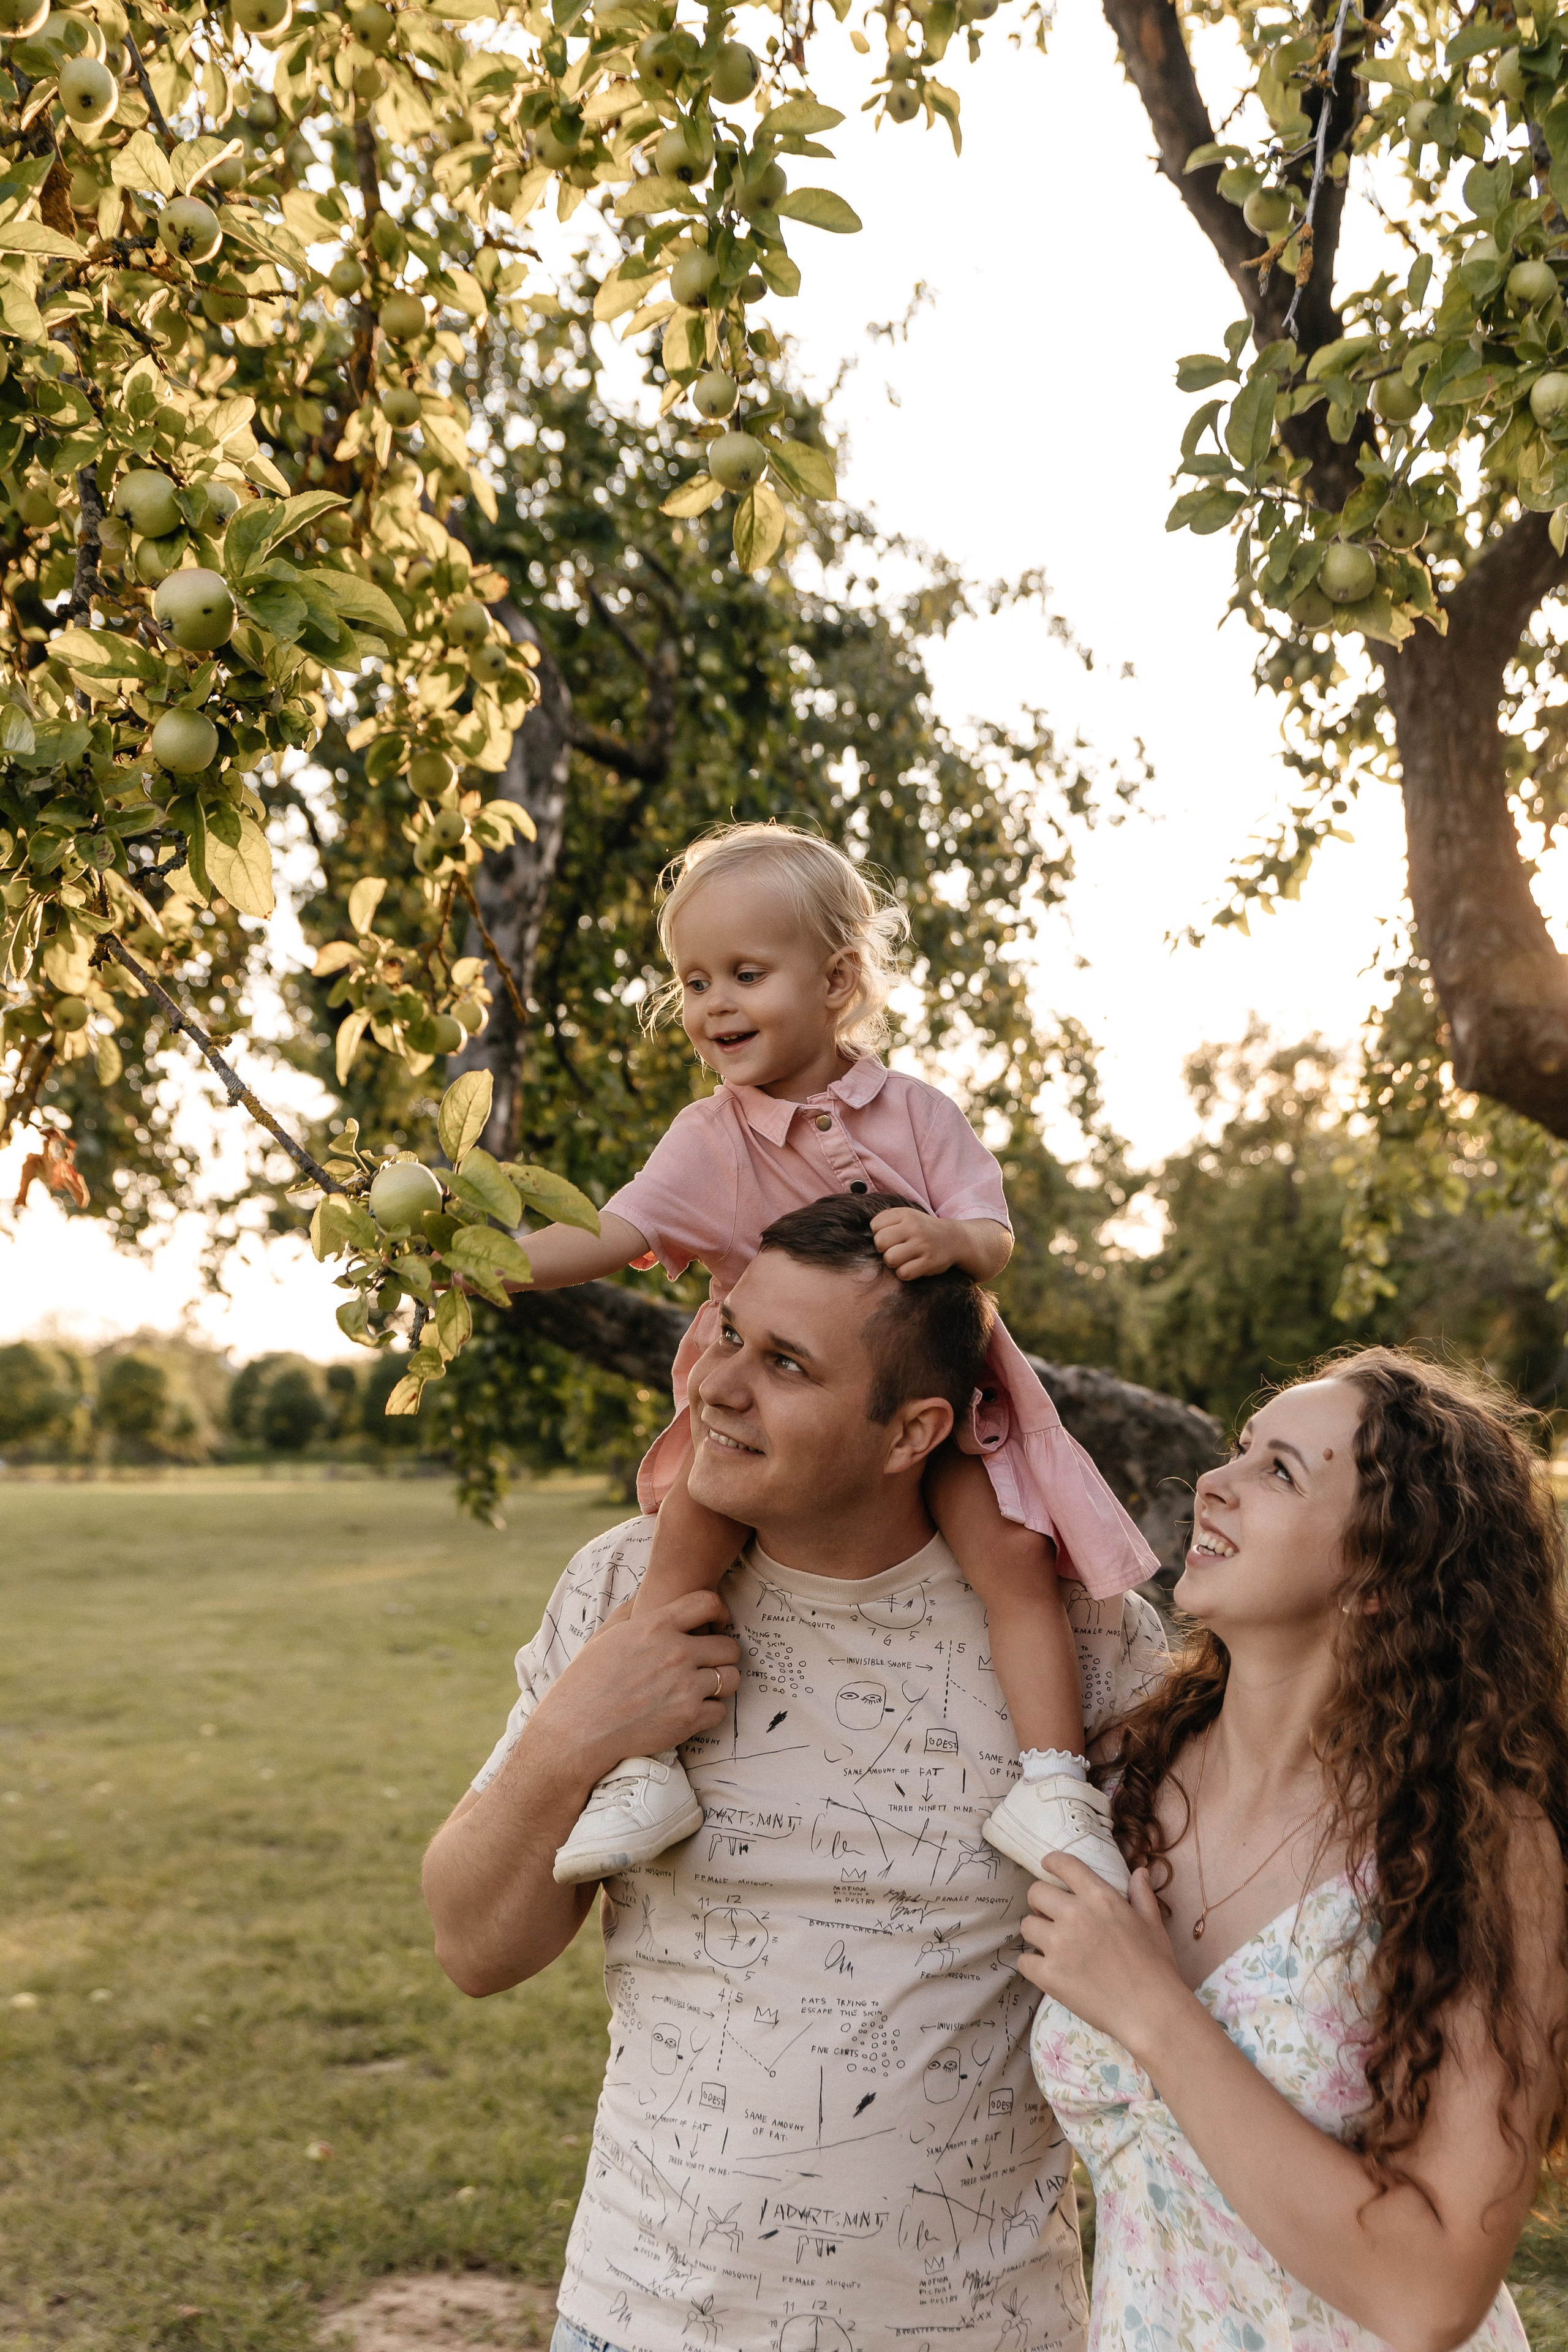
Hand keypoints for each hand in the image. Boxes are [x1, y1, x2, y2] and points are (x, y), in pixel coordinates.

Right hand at [527, 1588, 740, 1792]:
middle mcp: (676, 1653)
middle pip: (729, 1646)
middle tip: (709, 1663)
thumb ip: (630, 1612)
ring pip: (731, 1678)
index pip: (708, 1603)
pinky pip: (720, 1710)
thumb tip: (646, 1598)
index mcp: (656, 1626)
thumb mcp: (604, 1636)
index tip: (716, 1623)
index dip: (719, 1612)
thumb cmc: (584, 1682)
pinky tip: (691, 1711)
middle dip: (722, 1654)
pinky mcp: (689, 1718)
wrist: (575, 1731)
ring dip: (721, 1683)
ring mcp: (685, 1686)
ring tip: (704, 1688)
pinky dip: (709, 1712)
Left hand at [870, 1205, 957, 1279]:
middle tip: (895, 1250)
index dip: (879, 1234)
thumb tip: (863, 1232)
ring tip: (903, 1259)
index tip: (891, 1237)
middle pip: (880, 1242)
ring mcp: (923, 1245)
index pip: (875, 1226)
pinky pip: (904, 1273)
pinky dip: (904, 1273)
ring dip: (893, 1262)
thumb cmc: (923, 1229)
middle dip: (884, 1249)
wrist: (954, 1239)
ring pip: (890, 1258)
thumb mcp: (907, 1216)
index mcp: (905, 1214)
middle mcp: (914, 1227)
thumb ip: (886, 1219)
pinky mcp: (929, 1262)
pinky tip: (912, 1267)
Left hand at [1016, 1854, 1190, 2056]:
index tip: (1047, 1866)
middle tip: (1050, 1915)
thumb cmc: (1156, 1965)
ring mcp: (1059, 1945)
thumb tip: (1139, 1871)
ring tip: (1050, 1945)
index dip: (1051, 1862)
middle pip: (1036, 1893)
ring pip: (1027, 1926)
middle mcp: (1075, 1915)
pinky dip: (1033, 1965)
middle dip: (1040, 1902)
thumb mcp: (1152, 1924)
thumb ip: (1141, 1895)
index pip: (1065, 1865)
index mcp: (1100, 1898)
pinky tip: (1047, 1970)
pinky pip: (1024, 1961)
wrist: (1150, 2010)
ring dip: (1037, 1933)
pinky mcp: (1049, 1975)